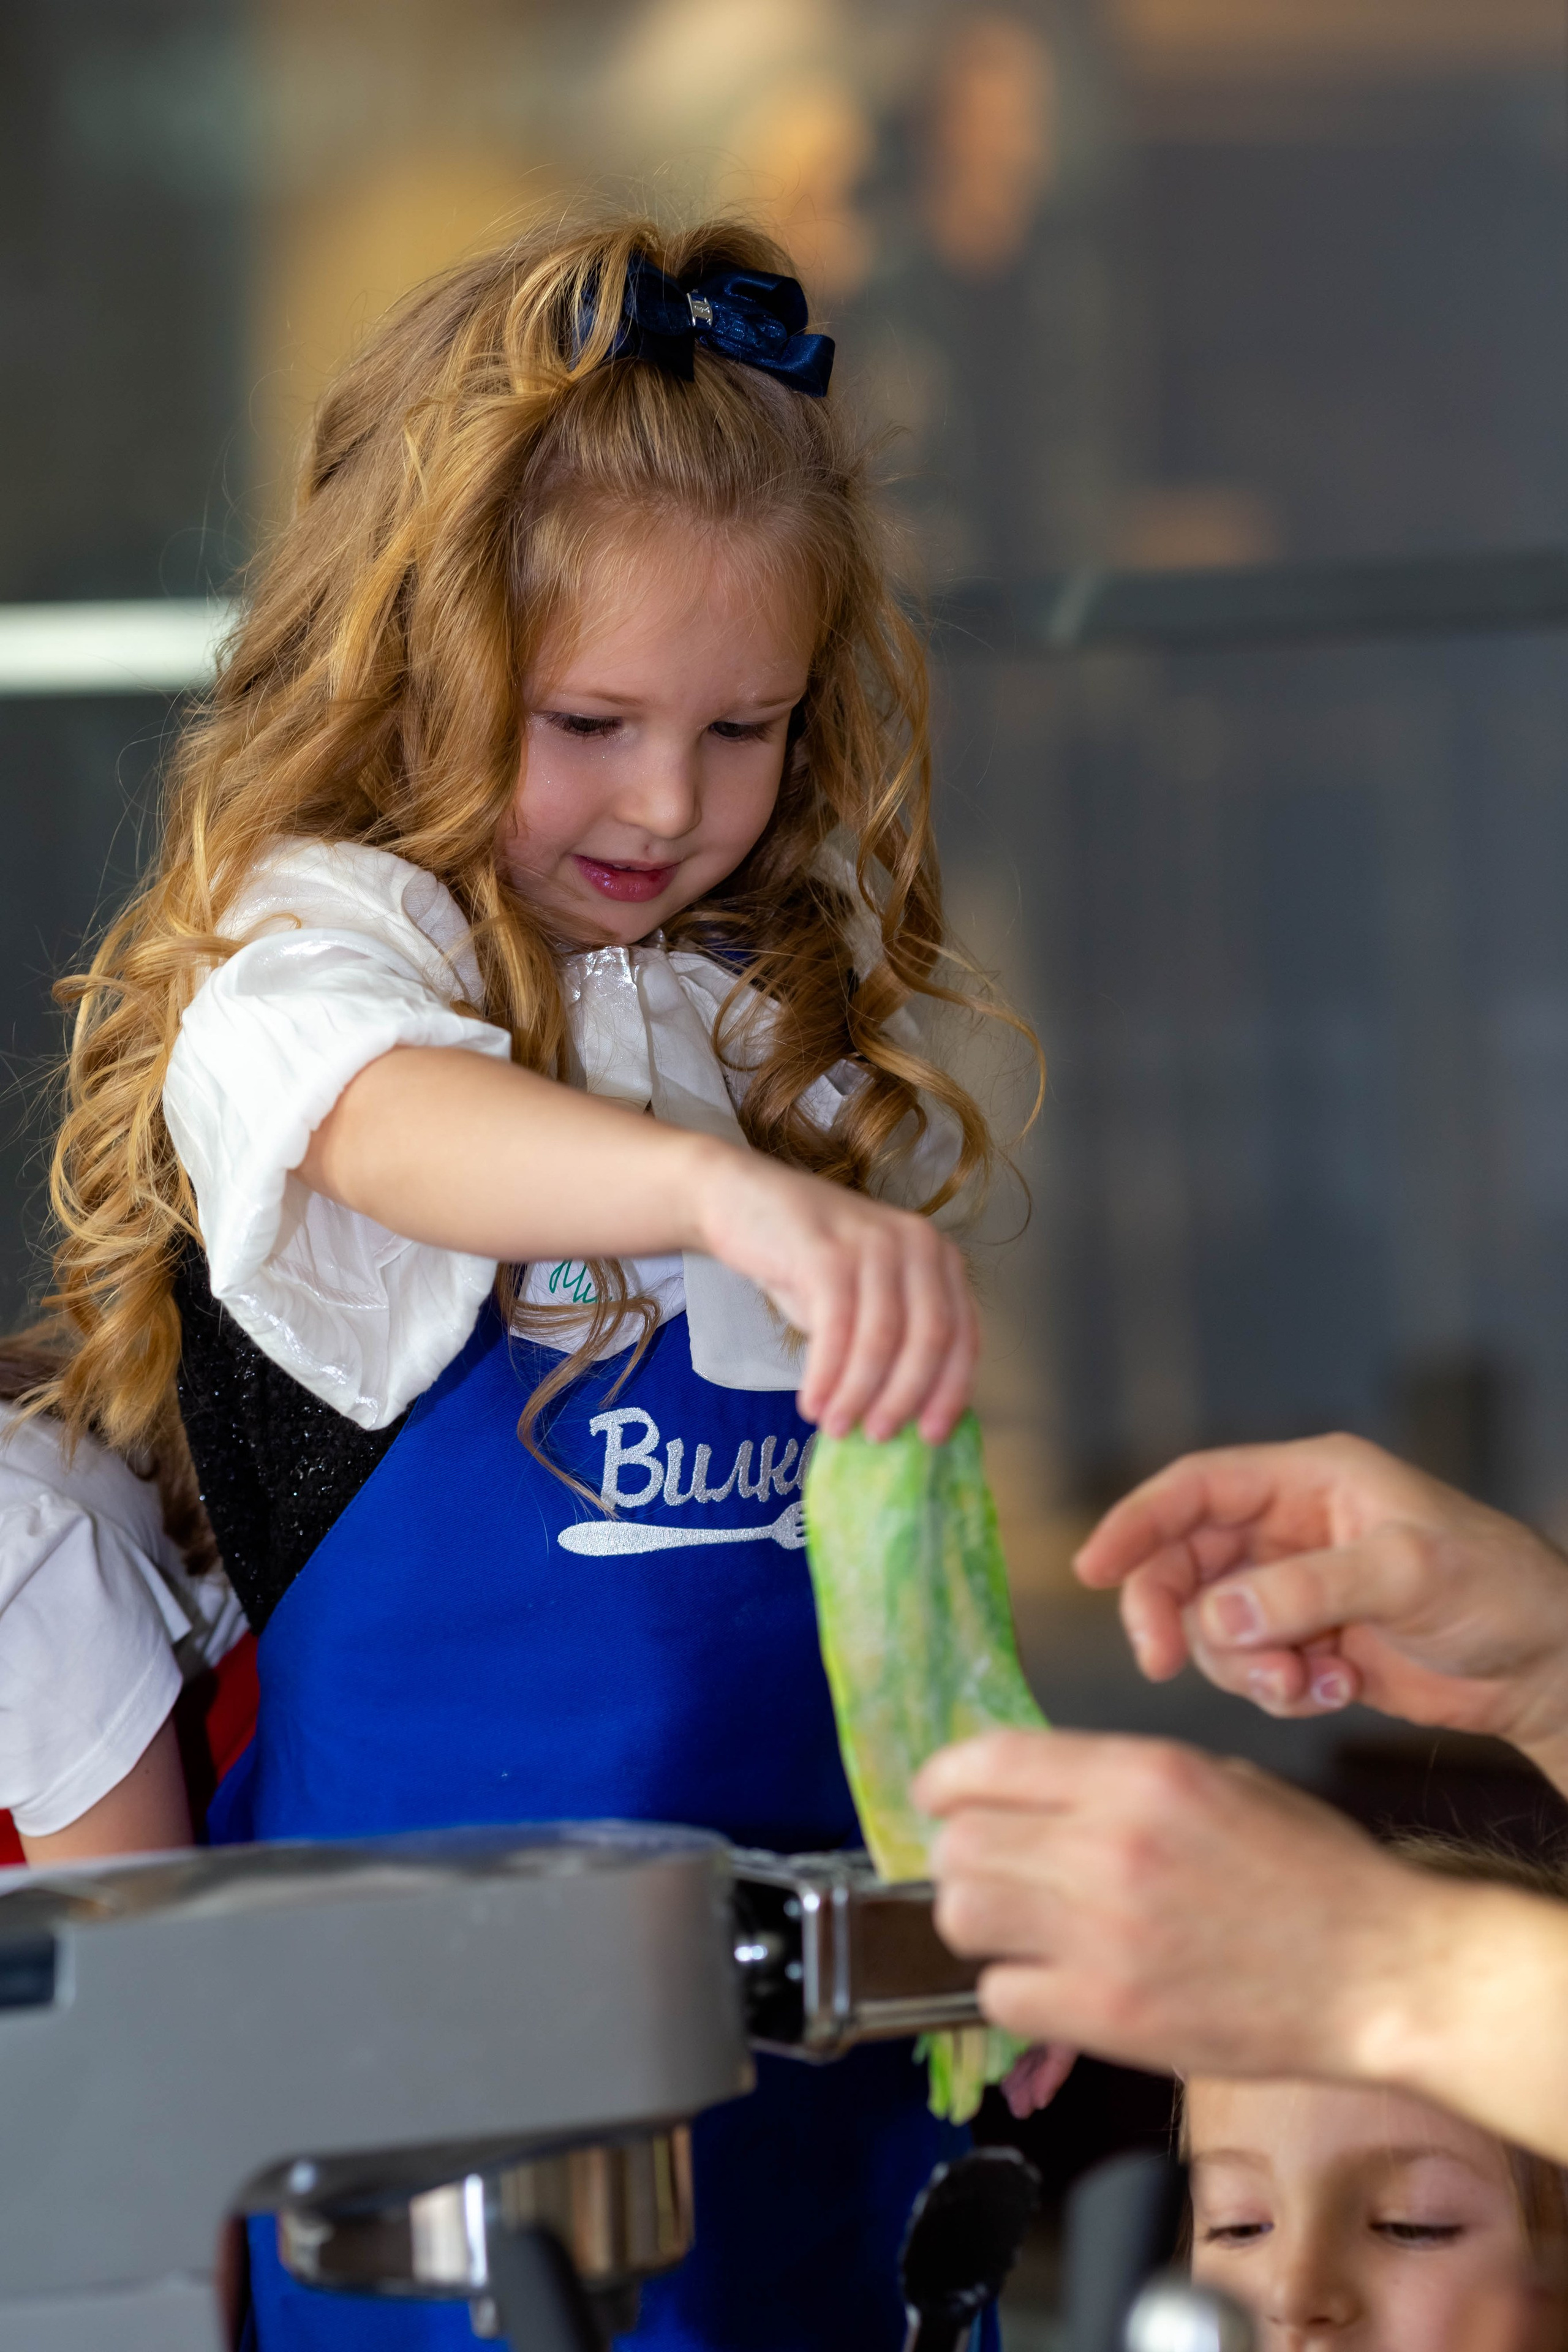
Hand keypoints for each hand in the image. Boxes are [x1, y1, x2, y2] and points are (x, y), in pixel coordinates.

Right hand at [693, 1148, 977, 1442]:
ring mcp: (872, 1242)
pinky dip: (826, 1375)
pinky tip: (812, 1403)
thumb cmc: (807, 1259)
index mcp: (939, 1257)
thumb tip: (907, 1415)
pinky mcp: (827, 1251)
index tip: (931, 1437)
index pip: (963, 1335)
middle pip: (928, 1340)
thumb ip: (894, 1340)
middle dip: (904, 1399)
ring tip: (837, 1427)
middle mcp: (917, 1243)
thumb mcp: (866, 1296)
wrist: (742, 1198)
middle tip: (877, 1437)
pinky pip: (836, 1328)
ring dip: (859, 1394)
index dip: (950, 1392)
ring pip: (882, 1339)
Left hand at [914, 1729, 1438, 2083]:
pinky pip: (1001, 1996)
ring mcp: (1105, 1935)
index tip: (939, 1796)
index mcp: (1139, 1774)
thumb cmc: (1314, 1874)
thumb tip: (1033, 1788)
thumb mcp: (1219, 1779)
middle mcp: (1108, 1846)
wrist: (1383, 1972)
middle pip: (958, 1843)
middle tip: (990, 1870)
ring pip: (963, 1914)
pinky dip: (1014, 1990)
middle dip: (960, 1854)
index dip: (945, 1780)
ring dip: (979, 1919)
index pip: (987, 1761)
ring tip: (1018, 1926)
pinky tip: (1052, 1982)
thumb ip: (1118, 1778)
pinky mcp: (1112, 2014)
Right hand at [1073, 1435, 1567, 1784]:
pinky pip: (1252, 1669)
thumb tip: (1218, 1615)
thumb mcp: (1406, 1575)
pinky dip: (1277, 1691)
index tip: (1091, 1569)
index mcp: (1311, 1481)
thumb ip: (1307, 1592)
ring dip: (1240, 1666)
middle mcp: (1293, 1529)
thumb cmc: (1501, 1591)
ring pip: (1213, 1625)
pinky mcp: (1310, 1645)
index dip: (1137, 1522)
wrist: (1552, 1667)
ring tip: (1302, 1687)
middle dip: (1173, 1613)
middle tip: (1163, 1664)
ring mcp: (1298, 1589)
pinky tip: (1336, 1693)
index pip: (1197, 1488)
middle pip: (1187, 1562)